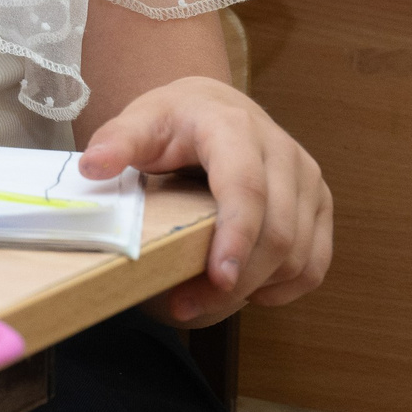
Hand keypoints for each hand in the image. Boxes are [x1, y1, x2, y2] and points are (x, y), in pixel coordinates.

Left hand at [79, 76, 331, 329]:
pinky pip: (316, 261)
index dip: (237, 237)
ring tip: (205, 300)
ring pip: (299, 252)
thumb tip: (92, 167)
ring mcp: (307, 179)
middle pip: (277, 231)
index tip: (219, 278)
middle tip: (184, 306)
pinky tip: (250, 293)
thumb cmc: (173, 119)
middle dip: (236, 279)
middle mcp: (282, 152)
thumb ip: (116, 142)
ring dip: (257, 288)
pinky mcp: (319, 203)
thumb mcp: (139, 121)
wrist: (214, 106)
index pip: (246, 188)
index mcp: (235, 128)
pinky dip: (286, 286)